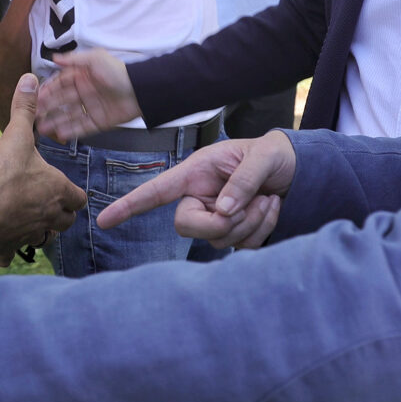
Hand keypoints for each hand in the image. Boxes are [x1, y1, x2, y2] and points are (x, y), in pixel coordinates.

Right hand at [0, 75, 86, 265]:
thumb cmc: (3, 175)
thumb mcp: (16, 137)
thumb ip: (24, 109)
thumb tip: (31, 79)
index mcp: (57, 190)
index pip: (79, 198)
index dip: (73, 193)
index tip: (63, 188)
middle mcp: (50, 215)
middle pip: (66, 222)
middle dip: (59, 215)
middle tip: (46, 204)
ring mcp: (31, 233)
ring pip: (43, 239)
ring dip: (37, 232)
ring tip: (25, 221)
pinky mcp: (10, 246)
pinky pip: (11, 253)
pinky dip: (7, 250)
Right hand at [35, 50, 139, 140]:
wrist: (140, 91)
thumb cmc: (118, 72)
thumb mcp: (95, 59)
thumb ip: (74, 59)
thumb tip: (54, 57)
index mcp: (81, 76)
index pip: (59, 84)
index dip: (47, 90)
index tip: (35, 97)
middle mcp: (83, 92)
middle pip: (61, 101)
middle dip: (47, 107)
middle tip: (34, 114)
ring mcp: (90, 107)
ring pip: (68, 116)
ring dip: (55, 121)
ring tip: (42, 127)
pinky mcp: (98, 121)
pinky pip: (81, 127)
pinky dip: (70, 131)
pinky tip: (59, 134)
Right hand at [97, 131, 297, 249]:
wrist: (296, 169)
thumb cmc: (272, 155)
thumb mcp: (262, 158)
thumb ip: (241, 181)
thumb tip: (223, 211)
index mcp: (196, 173)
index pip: (156, 191)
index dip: (129, 205)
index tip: (104, 220)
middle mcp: (200, 196)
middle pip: (187, 226)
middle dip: (219, 224)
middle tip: (251, 205)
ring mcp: (215, 216)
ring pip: (218, 240)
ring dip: (250, 224)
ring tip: (269, 199)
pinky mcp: (233, 233)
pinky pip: (240, 246)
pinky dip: (261, 230)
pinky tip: (271, 207)